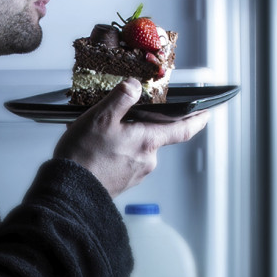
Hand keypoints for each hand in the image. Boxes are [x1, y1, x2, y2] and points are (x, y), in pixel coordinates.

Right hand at [53, 78, 209, 196]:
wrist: (70, 191)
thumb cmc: (84, 156)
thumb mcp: (100, 117)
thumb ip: (121, 98)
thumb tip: (135, 85)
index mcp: (147, 141)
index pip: (183, 129)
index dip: (197, 120)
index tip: (206, 114)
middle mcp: (147, 160)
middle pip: (153, 136)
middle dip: (140, 125)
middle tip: (117, 118)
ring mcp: (136, 173)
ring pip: (137, 148)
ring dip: (125, 140)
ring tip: (99, 136)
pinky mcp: (123, 182)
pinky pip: (125, 161)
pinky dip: (116, 153)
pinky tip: (98, 150)